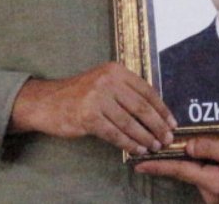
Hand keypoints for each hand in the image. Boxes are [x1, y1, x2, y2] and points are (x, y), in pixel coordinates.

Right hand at [9, 62, 175, 155]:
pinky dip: (128, 143)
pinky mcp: (88, 116)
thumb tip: (156, 112)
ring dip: (145, 137)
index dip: (162, 109)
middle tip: (167, 138)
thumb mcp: (103, 82)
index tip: (172, 122)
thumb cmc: (79, 94)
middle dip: (157, 125)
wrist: (47, 101)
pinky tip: (137, 148)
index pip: (146, 90)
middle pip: (141, 107)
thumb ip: (126, 91)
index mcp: (115, 70)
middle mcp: (107, 81)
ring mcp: (97, 98)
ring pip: (129, 122)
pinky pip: (114, 134)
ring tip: (154, 146)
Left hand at [134, 137, 218, 203]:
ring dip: (203, 157)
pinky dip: (212, 163)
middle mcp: (212, 194)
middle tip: (191, 142)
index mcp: (213, 184)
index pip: (179, 171)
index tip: (137, 165)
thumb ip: (211, 148)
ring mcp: (218, 196)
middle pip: (190, 168)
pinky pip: (210, 174)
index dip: (158, 166)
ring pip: (201, 170)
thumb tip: (187, 146)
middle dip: (188, 154)